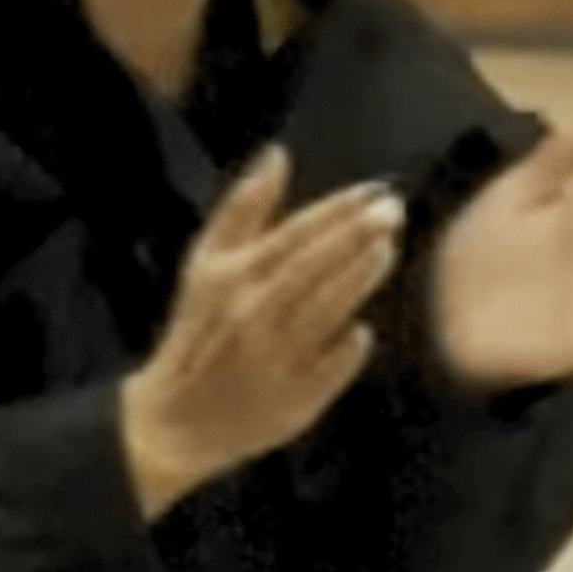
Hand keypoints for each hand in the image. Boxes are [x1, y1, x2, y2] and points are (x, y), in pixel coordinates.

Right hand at [115, 153, 403, 513]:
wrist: (179, 417)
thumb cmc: (200, 330)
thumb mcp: (206, 263)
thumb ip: (244, 208)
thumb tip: (278, 154)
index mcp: (234, 277)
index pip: (296, 233)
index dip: (339, 209)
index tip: (373, 190)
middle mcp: (255, 313)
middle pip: (317, 265)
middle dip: (360, 234)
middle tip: (393, 210)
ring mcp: (277, 356)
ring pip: (330, 308)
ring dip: (362, 276)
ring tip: (388, 250)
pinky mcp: (295, 396)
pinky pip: (335, 362)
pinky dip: (351, 342)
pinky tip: (362, 326)